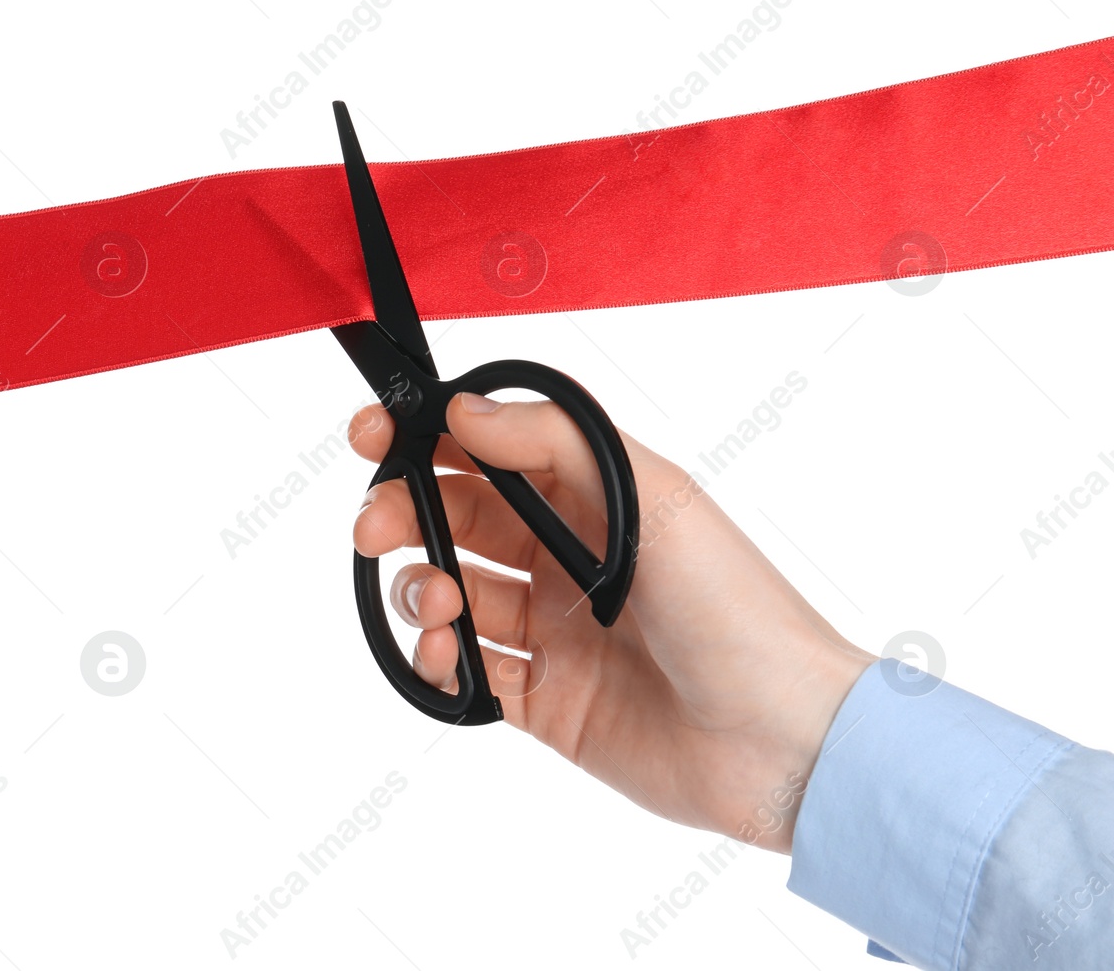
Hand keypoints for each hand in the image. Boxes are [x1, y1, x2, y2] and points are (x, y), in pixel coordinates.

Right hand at [349, 392, 874, 851]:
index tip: (370, 439)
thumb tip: (462, 411)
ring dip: (420, 587)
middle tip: (374, 527)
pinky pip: (465, 675)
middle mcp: (565, 560)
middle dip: (401, 513)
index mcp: (592, 500)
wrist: (783, 740)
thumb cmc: (738, 606)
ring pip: (451, 594)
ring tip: (438, 602)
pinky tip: (444, 654)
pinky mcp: (543, 704)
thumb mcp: (655, 497)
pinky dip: (436, 661)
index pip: (488, 453)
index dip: (424, 440)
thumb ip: (554, 442)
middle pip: (454, 520)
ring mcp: (552, 634)